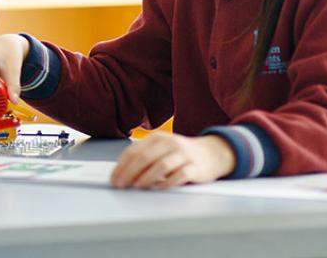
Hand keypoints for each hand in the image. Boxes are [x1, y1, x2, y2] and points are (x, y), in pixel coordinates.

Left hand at [110, 133, 234, 188]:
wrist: (212, 153)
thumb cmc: (181, 154)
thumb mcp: (162, 150)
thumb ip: (145, 157)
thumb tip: (122, 174)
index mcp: (157, 138)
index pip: (134, 151)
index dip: (121, 166)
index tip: (114, 178)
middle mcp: (170, 143)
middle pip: (145, 157)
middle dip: (130, 172)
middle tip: (122, 184)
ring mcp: (184, 154)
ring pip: (161, 165)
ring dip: (147, 177)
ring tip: (138, 186)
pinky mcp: (196, 166)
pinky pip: (180, 175)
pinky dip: (168, 182)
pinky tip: (160, 188)